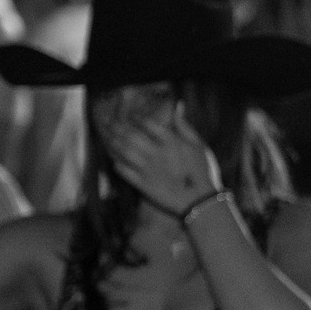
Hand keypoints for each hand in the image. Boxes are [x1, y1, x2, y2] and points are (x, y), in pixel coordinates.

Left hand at [99, 101, 222, 218]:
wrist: (198, 200)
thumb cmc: (201, 171)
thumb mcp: (199, 146)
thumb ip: (185, 127)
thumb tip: (176, 108)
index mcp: (171, 142)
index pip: (148, 123)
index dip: (136, 117)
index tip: (131, 116)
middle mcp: (156, 153)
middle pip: (131, 135)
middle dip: (119, 127)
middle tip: (111, 123)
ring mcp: (147, 169)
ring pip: (123, 151)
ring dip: (114, 142)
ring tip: (109, 137)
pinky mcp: (142, 183)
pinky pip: (123, 170)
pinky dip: (117, 163)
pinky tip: (114, 159)